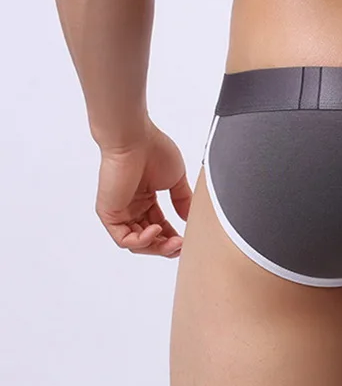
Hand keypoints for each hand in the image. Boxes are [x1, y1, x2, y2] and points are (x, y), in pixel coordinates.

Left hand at [95, 119, 193, 257]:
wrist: (134, 139)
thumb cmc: (153, 150)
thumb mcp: (176, 179)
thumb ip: (182, 199)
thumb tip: (189, 217)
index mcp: (144, 199)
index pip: (158, 227)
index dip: (172, 236)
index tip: (187, 239)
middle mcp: (130, 207)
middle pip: (148, 239)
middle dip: (166, 246)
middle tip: (181, 245)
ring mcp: (119, 212)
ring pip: (136, 243)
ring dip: (156, 247)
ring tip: (173, 242)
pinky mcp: (109, 214)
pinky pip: (123, 239)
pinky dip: (141, 241)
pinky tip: (156, 231)